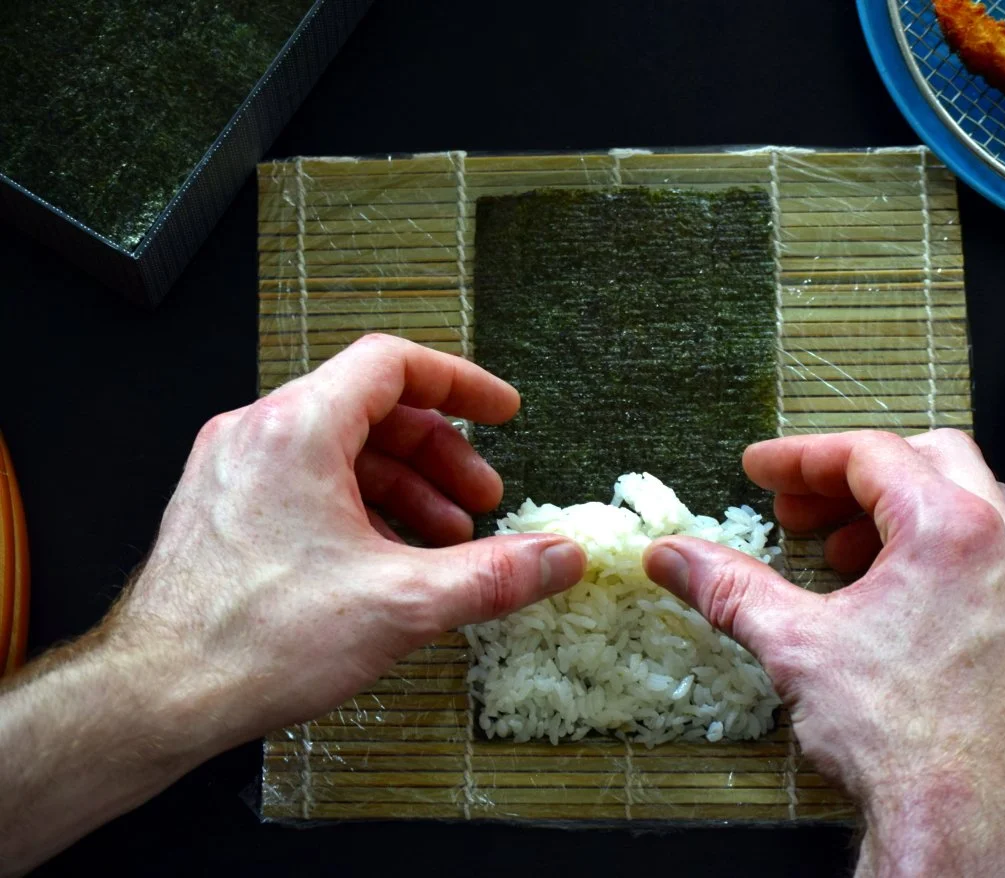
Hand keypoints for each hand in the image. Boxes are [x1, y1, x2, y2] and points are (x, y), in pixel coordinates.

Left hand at [104, 333, 586, 752]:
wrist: (156, 695)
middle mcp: (258, 433)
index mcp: (298, 429)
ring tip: (444, 541)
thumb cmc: (255, 640)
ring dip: (405, 487)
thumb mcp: (404, 603)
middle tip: (483, 501)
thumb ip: (496, 574)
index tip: (501, 411)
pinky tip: (389, 560)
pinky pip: (307, 482)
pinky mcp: (224, 507)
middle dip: (441, 456)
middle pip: (373, 410)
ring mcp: (234, 469)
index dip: (461, 384)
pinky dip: (360, 506)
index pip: (394, 363)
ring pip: (340, 449)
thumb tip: (560, 557)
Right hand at [643, 430, 1004, 876]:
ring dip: (893, 509)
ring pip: (962, 503)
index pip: (870, 453)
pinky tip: (879, 595)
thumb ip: (728, 587)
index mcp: (950, 529)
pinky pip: (977, 553)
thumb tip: (673, 556)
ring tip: (835, 551)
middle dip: (852, 473)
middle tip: (797, 506)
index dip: (801, 456)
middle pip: (926, 459)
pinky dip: (924, 549)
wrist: (966, 824)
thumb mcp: (795, 645)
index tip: (760, 471)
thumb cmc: (900, 736)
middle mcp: (999, 546)